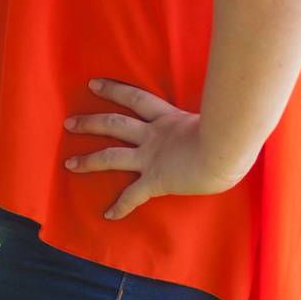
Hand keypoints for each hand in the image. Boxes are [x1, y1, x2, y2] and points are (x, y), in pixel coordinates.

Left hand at [64, 78, 244, 220]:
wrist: (226, 150)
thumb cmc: (230, 132)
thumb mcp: (218, 115)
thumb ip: (214, 109)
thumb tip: (231, 101)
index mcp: (168, 118)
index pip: (135, 97)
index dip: (113, 89)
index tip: (94, 84)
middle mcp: (154, 135)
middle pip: (114, 124)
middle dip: (90, 123)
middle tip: (69, 122)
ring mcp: (152, 157)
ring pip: (112, 155)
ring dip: (89, 160)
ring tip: (69, 164)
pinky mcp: (156, 179)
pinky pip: (133, 195)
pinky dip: (120, 206)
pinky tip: (107, 215)